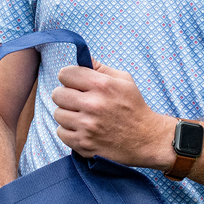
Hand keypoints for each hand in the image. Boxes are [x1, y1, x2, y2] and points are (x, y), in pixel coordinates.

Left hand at [51, 62, 176, 169]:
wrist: (146, 139)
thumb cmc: (134, 107)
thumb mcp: (124, 80)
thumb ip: (100, 68)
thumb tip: (81, 59)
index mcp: (102, 85)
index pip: (65, 74)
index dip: (69, 77)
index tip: (75, 83)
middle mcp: (92, 105)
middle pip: (57, 94)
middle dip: (66, 95)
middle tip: (78, 100)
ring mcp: (86, 126)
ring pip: (57, 114)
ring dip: (67, 114)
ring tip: (82, 116)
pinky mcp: (83, 144)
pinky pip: (60, 132)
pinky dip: (69, 131)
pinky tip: (82, 129)